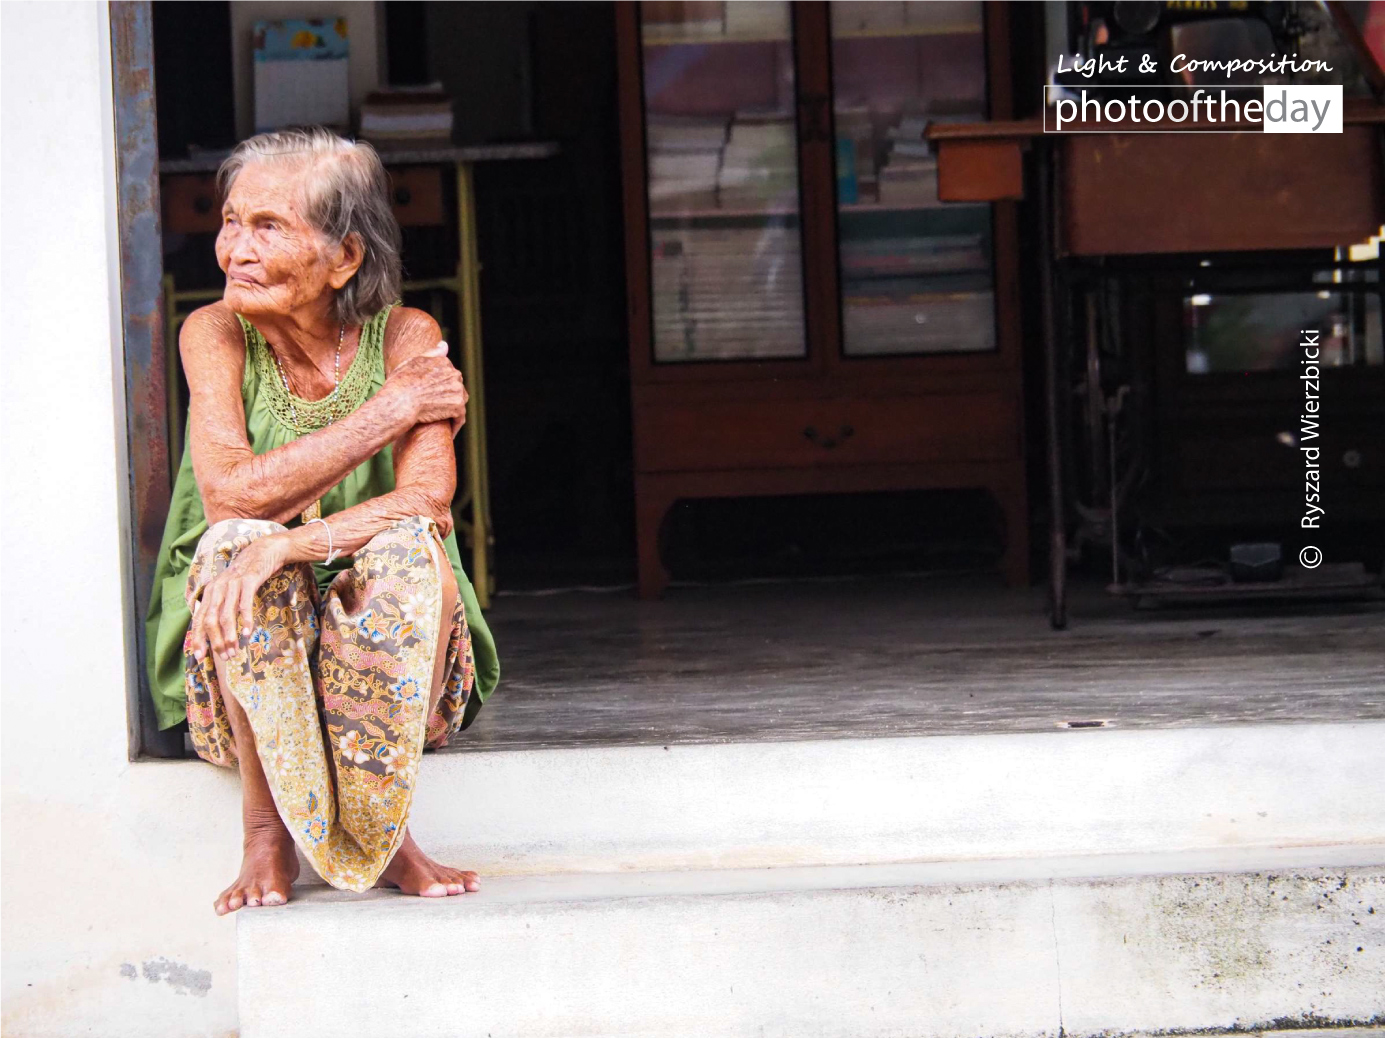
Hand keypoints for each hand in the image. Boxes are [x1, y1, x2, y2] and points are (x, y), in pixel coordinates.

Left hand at [189, 534, 289, 662]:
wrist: (264, 551)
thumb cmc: (247, 574)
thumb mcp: (229, 589)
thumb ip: (220, 605)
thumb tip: (212, 629)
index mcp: (210, 592)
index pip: (199, 619)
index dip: (198, 639)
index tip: (199, 657)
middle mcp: (217, 588)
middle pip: (210, 620)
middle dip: (215, 642)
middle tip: (225, 657)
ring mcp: (232, 584)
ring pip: (225, 615)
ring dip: (229, 636)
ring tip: (235, 651)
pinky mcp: (248, 581)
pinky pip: (244, 604)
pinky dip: (245, 620)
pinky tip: (248, 633)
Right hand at [382, 341, 468, 437]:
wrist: (399, 403)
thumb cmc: (399, 384)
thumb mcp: (412, 362)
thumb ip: (431, 354)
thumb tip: (445, 345)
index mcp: (443, 361)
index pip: (448, 373)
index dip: (440, 386)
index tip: (432, 395)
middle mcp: (454, 373)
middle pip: (456, 386)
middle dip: (448, 396)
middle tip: (436, 409)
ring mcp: (458, 390)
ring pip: (460, 401)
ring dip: (453, 410)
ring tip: (441, 420)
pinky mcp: (458, 406)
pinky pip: (460, 417)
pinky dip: (455, 425)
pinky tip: (447, 433)